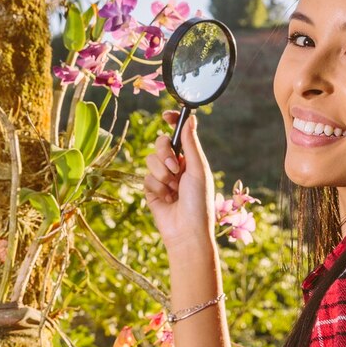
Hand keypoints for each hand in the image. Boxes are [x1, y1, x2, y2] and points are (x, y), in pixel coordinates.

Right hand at [142, 109, 214, 253]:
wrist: (187, 231)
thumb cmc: (199, 202)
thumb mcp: (198, 170)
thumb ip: (191, 144)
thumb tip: (191, 118)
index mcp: (190, 159)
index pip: (179, 134)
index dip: (173, 122)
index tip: (166, 115)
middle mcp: (176, 166)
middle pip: (160, 143)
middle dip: (165, 153)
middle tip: (175, 168)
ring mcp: (163, 178)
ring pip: (151, 160)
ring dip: (162, 174)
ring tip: (173, 190)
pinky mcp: (151, 190)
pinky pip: (146, 178)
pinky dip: (157, 188)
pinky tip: (167, 200)